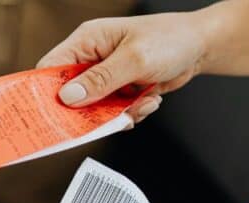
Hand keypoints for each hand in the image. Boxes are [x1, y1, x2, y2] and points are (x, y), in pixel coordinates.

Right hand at [37, 13, 208, 122]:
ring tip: (140, 103)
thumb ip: (101, 79)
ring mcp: (106, 75)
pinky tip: (148, 99)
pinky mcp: (119, 89)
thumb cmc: (171, 39)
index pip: (51, 68)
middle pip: (71, 95)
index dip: (47, 93)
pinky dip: (130, 113)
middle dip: (91, 111)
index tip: (53, 116)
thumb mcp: (135, 59)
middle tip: (109, 117)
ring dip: (117, 114)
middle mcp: (92, 58)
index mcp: (87, 41)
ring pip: (94, 109)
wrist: (200, 46)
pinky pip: (113, 112)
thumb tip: (69, 97)